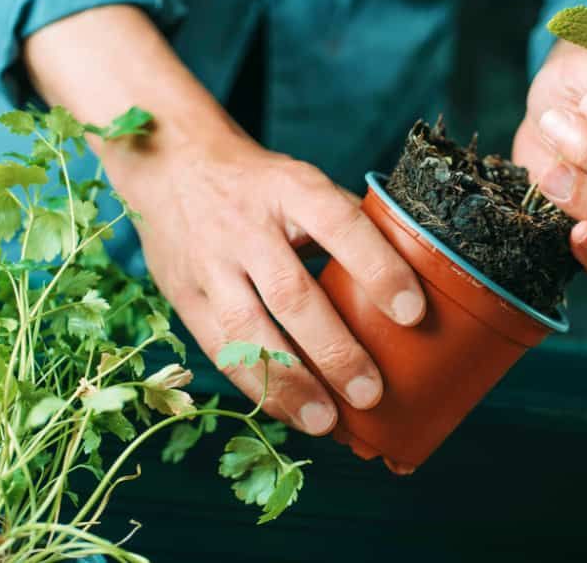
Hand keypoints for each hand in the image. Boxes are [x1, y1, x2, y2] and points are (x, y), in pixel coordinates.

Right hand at [23, 5, 426, 435]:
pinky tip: (287, 412)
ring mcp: (209, 262)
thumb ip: (347, 223)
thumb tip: (408, 277)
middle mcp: (246, 226)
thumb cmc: (260, 184)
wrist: (173, 164)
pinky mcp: (183, 293)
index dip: (379, 269)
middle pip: (292, 294)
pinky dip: (256, 385)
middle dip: (334, 351)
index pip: (341, 226)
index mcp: (290, 189)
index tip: (413, 313)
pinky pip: (219, 348)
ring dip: (290, 383)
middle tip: (372, 393)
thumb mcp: (303, 181)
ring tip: (327, 421)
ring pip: (249, 331)